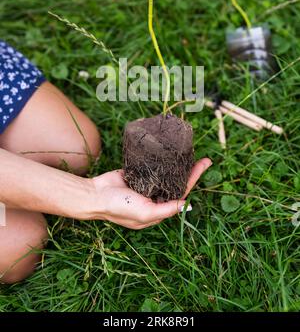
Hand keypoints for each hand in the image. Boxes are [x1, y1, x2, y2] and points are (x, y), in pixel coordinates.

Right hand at [90, 158, 211, 228]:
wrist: (95, 195)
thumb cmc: (119, 208)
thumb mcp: (145, 213)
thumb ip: (166, 210)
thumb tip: (187, 205)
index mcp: (158, 209)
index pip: (181, 193)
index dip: (193, 180)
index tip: (203, 165)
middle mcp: (154, 198)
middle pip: (177, 183)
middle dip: (191, 171)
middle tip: (204, 159)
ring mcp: (146, 185)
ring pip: (166, 174)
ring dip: (178, 165)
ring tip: (190, 154)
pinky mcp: (137, 174)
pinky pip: (152, 167)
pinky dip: (162, 161)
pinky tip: (170, 153)